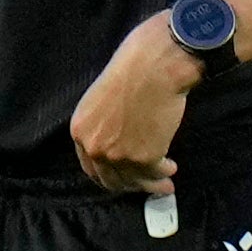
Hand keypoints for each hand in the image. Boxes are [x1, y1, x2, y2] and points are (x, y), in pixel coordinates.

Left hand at [69, 13, 201, 194]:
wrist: (155, 66)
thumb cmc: (133, 70)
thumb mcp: (101, 98)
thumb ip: (103, 124)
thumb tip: (118, 141)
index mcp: (80, 131)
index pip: (91, 166)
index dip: (109, 174)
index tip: (122, 177)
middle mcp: (95, 148)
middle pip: (111, 180)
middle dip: (131, 184)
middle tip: (145, 184)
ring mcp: (118, 156)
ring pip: (135, 181)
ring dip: (151, 184)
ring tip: (165, 182)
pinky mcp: (144, 159)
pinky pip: (155, 173)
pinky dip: (164, 173)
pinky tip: (170, 168)